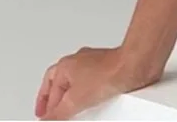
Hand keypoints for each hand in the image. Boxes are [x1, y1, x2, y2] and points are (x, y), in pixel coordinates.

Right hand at [34, 45, 159, 120]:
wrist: (132, 68)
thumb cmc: (107, 73)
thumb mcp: (73, 101)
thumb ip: (57, 114)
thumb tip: (46, 120)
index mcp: (65, 65)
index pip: (48, 87)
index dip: (44, 104)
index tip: (44, 116)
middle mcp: (79, 60)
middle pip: (61, 82)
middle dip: (56, 98)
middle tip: (54, 112)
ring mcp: (95, 62)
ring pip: (77, 82)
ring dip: (73, 96)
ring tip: (72, 110)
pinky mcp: (108, 68)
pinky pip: (93, 82)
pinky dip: (88, 93)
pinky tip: (92, 103)